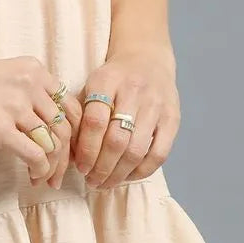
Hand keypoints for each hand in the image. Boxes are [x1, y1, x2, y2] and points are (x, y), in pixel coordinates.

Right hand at [0, 55, 82, 187]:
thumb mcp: (2, 78)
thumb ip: (29, 93)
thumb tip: (54, 128)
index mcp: (33, 69)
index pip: (71, 106)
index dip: (75, 134)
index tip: (68, 152)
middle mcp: (28, 83)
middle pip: (65, 127)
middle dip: (66, 156)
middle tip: (59, 174)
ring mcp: (13, 105)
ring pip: (53, 144)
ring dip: (53, 167)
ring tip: (46, 179)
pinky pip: (35, 155)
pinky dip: (40, 170)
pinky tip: (33, 177)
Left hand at [73, 44, 179, 188]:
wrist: (147, 58)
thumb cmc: (112, 79)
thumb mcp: (90, 86)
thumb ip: (80, 116)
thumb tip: (70, 156)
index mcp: (106, 80)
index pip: (94, 122)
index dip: (86, 150)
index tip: (79, 168)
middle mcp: (133, 91)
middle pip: (116, 140)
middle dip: (101, 168)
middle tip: (91, 181)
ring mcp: (156, 105)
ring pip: (137, 150)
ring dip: (119, 174)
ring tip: (105, 183)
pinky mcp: (173, 118)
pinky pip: (159, 154)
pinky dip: (142, 171)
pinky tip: (128, 177)